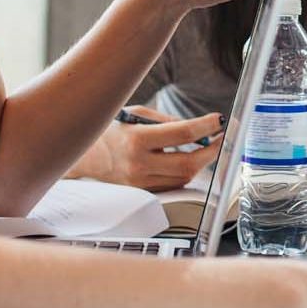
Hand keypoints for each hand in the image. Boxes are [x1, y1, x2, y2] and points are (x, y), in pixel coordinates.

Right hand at [69, 108, 223, 190]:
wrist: (84, 156)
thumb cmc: (111, 130)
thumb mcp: (137, 115)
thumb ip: (168, 121)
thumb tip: (198, 128)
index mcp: (137, 139)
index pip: (183, 134)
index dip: (207, 126)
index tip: (220, 120)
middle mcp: (139, 164)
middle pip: (189, 163)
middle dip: (212, 150)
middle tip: (222, 138)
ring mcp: (140, 182)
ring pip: (184, 177)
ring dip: (200, 162)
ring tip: (206, 146)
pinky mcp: (141, 192)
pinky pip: (173, 185)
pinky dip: (185, 173)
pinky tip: (188, 160)